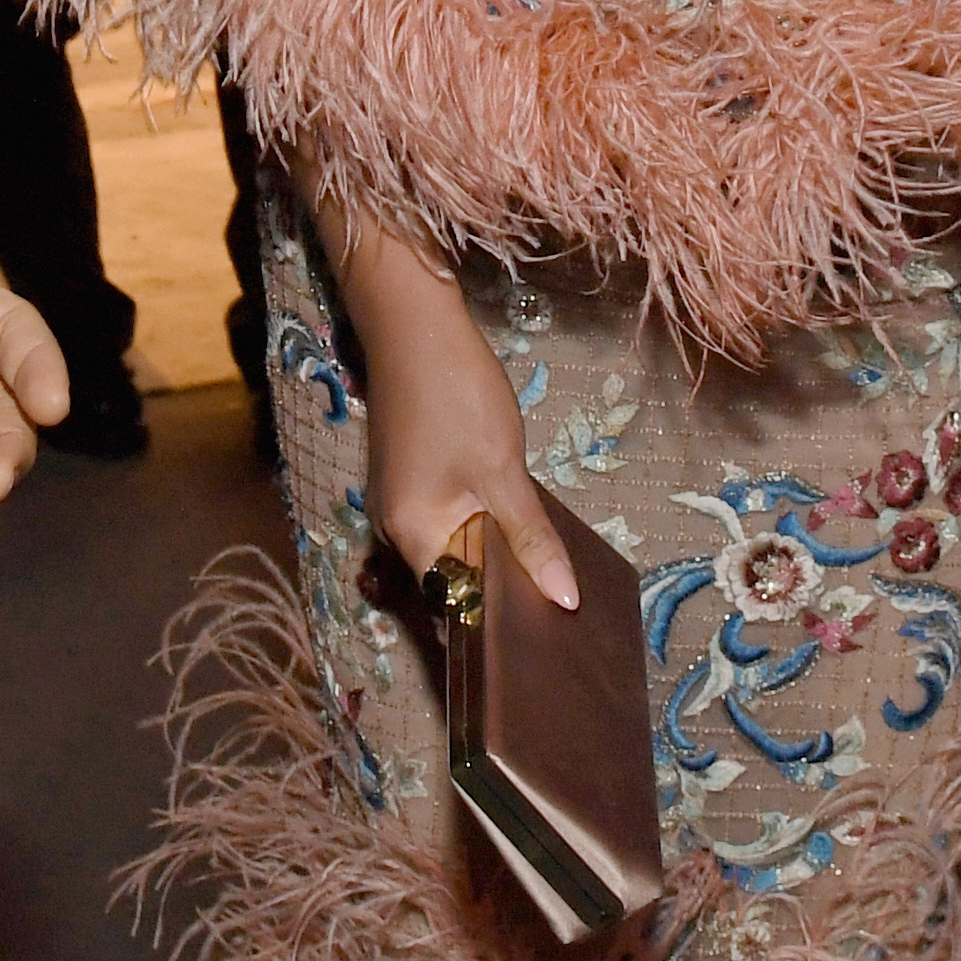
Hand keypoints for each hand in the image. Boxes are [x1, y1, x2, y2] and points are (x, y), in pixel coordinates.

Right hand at [333, 210, 577, 611]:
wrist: (413, 323)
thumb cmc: (457, 397)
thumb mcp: (502, 472)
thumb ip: (530, 539)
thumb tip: (565, 601)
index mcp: (411, 537)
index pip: (451, 607)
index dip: (494, 626)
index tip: (543, 638)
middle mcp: (395, 529)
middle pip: (449, 581)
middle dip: (497, 593)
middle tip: (558, 603)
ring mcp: (398, 501)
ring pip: (450, 547)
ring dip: (491, 557)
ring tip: (546, 570)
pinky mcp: (409, 476)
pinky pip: (445, 520)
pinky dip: (477, 527)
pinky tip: (515, 524)